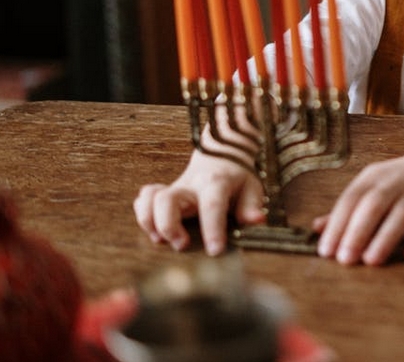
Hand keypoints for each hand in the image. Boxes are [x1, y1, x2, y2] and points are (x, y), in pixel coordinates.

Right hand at [133, 108, 265, 254]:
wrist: (221, 156)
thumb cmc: (237, 179)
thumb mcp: (251, 188)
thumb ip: (251, 206)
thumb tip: (257, 221)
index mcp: (216, 183)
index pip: (212, 205)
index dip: (212, 228)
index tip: (215, 251)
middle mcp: (190, 185)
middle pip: (167, 200)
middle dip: (169, 226)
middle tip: (182, 245)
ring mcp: (174, 188)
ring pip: (150, 198)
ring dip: (150, 222)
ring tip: (161, 240)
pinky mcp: (162, 193)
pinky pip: (143, 199)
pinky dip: (143, 215)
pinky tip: (154, 229)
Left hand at [314, 150, 403, 265]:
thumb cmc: (396, 182)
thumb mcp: (369, 187)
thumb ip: (346, 209)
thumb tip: (316, 228)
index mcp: (372, 177)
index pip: (351, 199)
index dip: (337, 224)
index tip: (325, 251)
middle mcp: (395, 182)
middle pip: (374, 204)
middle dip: (358, 232)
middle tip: (345, 259)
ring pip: (401, 214)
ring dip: (386, 237)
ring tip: (371, 261)